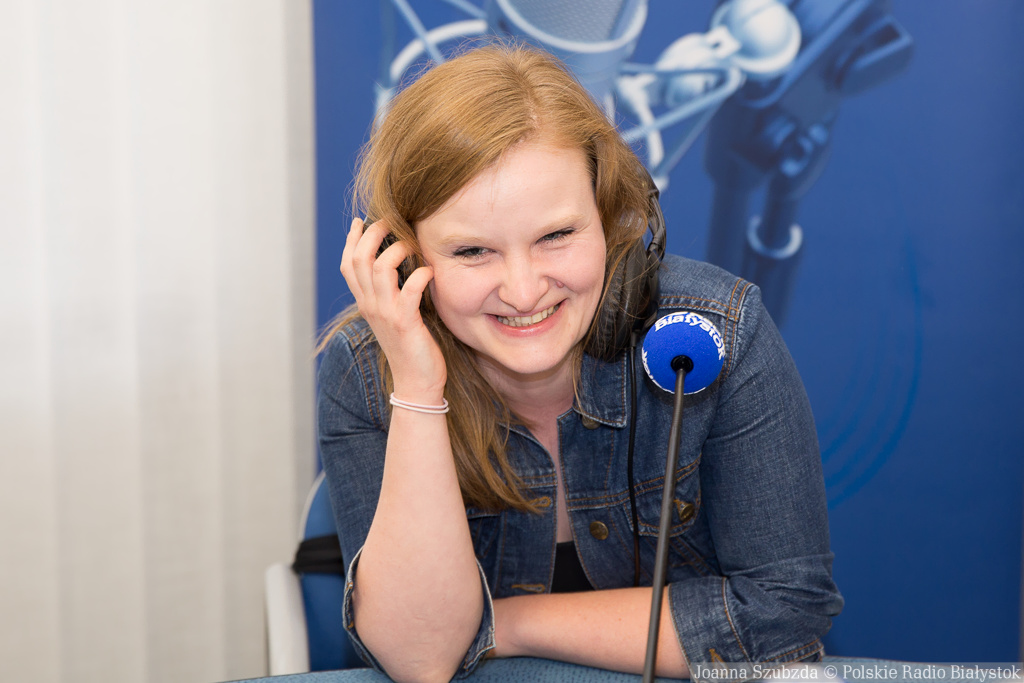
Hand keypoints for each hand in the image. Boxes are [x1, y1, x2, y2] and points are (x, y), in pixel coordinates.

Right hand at [340, 217, 446, 399]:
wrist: (416, 382)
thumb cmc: (410, 346)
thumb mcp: (392, 315)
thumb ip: (389, 292)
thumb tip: (396, 264)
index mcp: (365, 303)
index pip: (347, 264)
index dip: (352, 240)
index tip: (361, 221)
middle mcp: (370, 305)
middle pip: (359, 259)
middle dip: (373, 234)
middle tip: (390, 223)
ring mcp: (385, 313)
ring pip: (380, 268)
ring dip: (397, 249)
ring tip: (412, 246)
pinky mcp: (405, 322)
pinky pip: (409, 290)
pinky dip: (420, 275)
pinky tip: (429, 272)